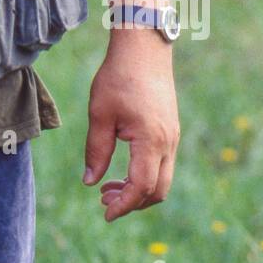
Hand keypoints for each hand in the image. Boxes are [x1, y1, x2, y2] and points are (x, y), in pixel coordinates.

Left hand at [82, 31, 179, 220]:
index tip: (105, 214)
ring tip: (108, 187)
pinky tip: (122, 168)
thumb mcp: (100, 114)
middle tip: (103, 200)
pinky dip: (144, 174)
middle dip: (132, 203)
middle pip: (157, 191)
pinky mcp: (170, 129)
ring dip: (138, 189)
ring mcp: (172, 136)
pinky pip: (162, 163)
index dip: (123, 206)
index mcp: (151, 141)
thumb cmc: (118, 77)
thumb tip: (90, 182)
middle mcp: (168, 143)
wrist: (144, 48)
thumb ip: (96, 151)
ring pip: (162, 178)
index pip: (141, 188)